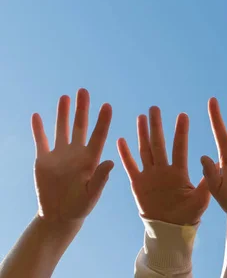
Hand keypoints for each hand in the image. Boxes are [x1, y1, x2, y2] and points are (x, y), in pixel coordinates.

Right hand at [33, 89, 113, 223]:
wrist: (59, 214)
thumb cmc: (80, 206)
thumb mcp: (91, 195)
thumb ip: (100, 179)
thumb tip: (111, 162)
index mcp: (91, 159)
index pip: (99, 135)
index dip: (103, 121)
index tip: (107, 106)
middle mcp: (76, 153)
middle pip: (80, 126)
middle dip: (82, 108)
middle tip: (84, 91)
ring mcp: (59, 154)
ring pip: (62, 128)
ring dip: (63, 113)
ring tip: (65, 96)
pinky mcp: (43, 160)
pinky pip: (41, 141)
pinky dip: (38, 129)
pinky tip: (37, 115)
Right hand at [117, 107, 209, 224]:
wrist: (171, 230)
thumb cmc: (189, 215)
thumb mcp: (202, 199)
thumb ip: (207, 181)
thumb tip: (217, 161)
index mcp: (180, 172)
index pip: (179, 147)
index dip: (180, 132)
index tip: (183, 115)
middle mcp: (164, 169)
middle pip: (159, 143)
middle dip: (157, 126)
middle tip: (155, 108)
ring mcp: (150, 175)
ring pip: (145, 150)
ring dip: (143, 134)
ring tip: (141, 116)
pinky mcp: (138, 184)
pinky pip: (131, 166)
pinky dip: (125, 154)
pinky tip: (121, 139)